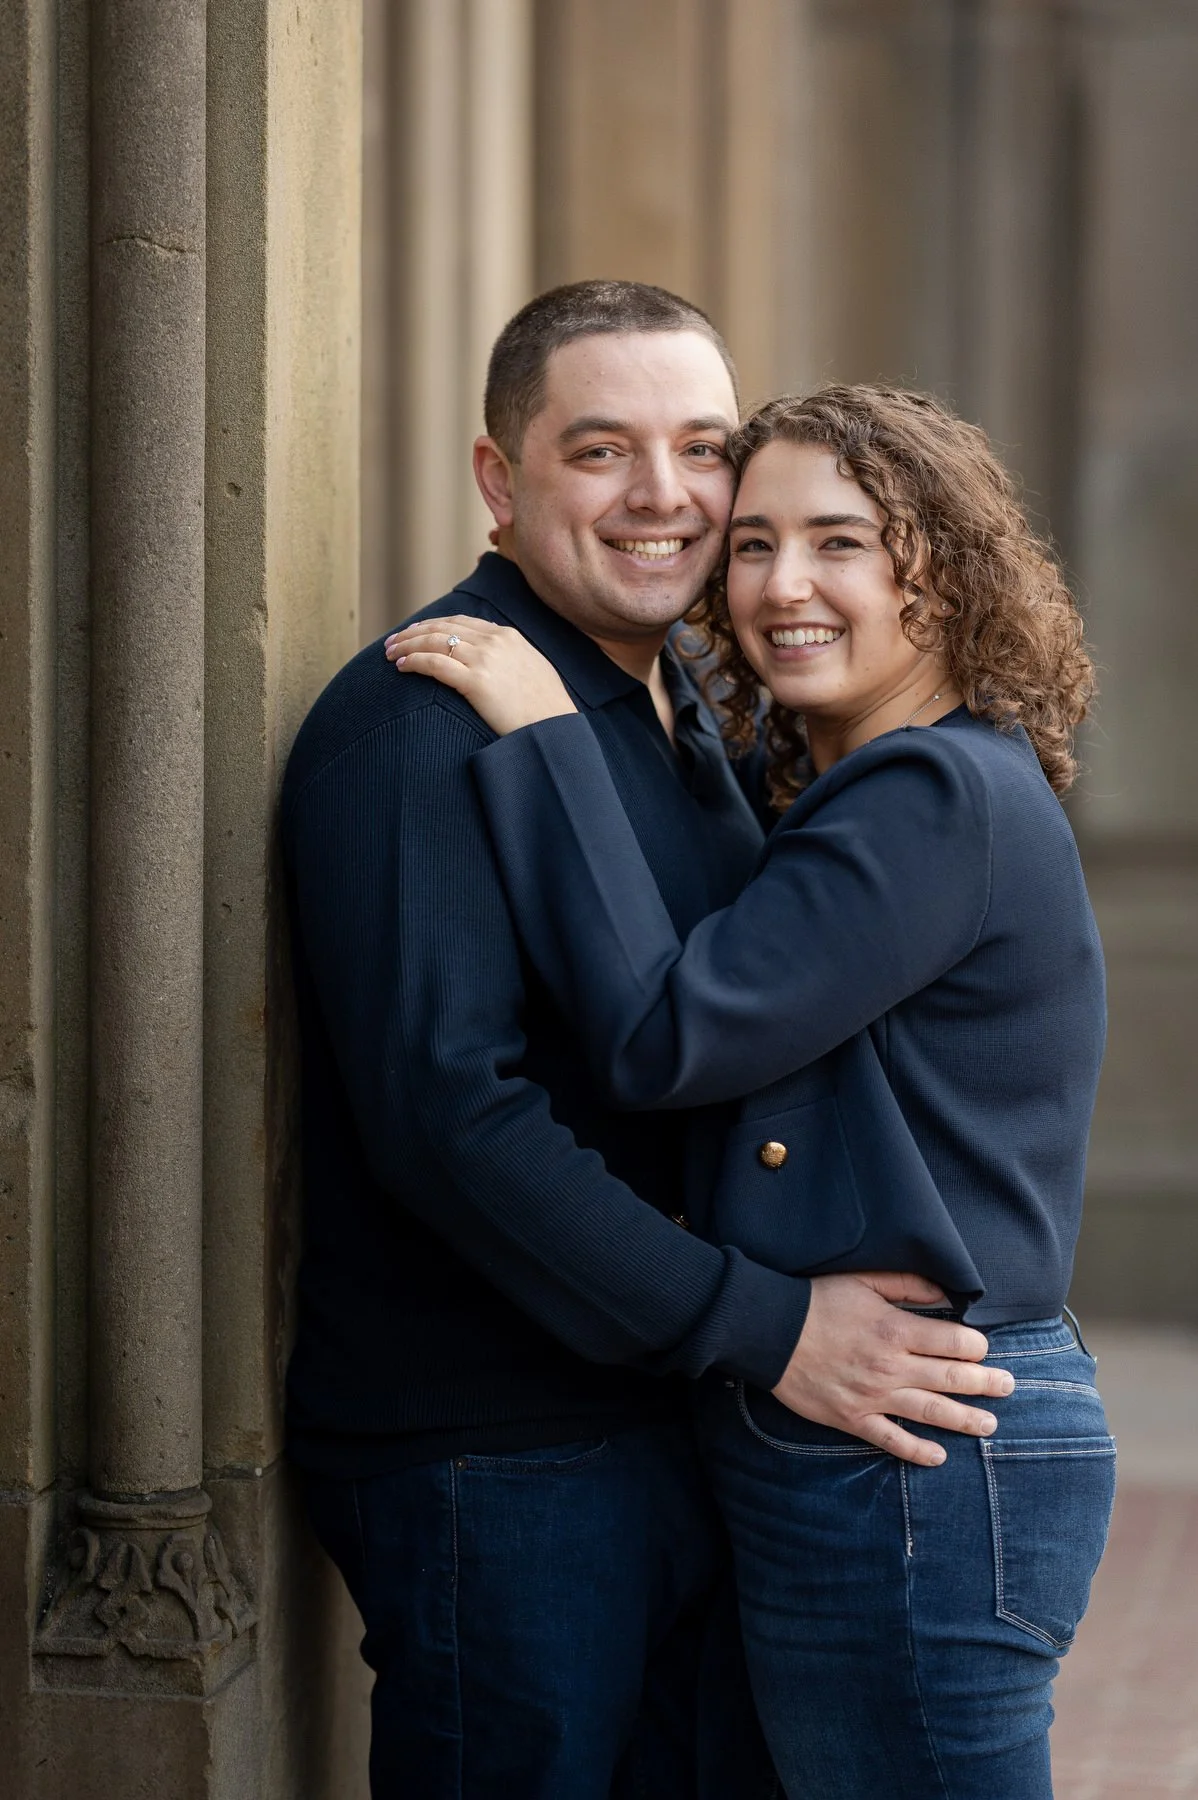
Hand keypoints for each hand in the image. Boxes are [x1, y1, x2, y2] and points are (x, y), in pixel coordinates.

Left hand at [385, 615, 577, 736]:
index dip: (434, 625)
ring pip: (433, 642)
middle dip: (413, 633)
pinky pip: (435, 664)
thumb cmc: (546, 709)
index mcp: (507, 636)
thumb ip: (511, 659)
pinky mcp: (476, 681)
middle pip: (442, 628)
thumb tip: (494, 663)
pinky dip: (414, 662)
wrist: (555, 729)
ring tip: (390, 654)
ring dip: (407, 645)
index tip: (416, 632)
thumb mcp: (532, 671)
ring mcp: (485, 659)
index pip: (461, 622)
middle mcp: (494, 641)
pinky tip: (402, 667)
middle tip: (393, 641)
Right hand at [771, 1271, 1013, 1466]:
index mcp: (896, 1330)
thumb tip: (944, 1293)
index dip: (976, 1346)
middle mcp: (891, 1367)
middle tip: (1008, 1387)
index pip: (954, 1342)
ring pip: (931, 1413)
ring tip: (989, 1425)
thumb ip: (907, 1285)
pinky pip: (892, 1440)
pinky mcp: (853, 1418)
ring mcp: (874, 1397)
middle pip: (952, 1379)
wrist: (770, 1332)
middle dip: (985, 1384)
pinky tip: (939, 1456)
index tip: (983, 1348)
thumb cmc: (817, 1301)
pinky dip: (918, 1451)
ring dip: (965, 1419)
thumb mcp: (864, 1280)